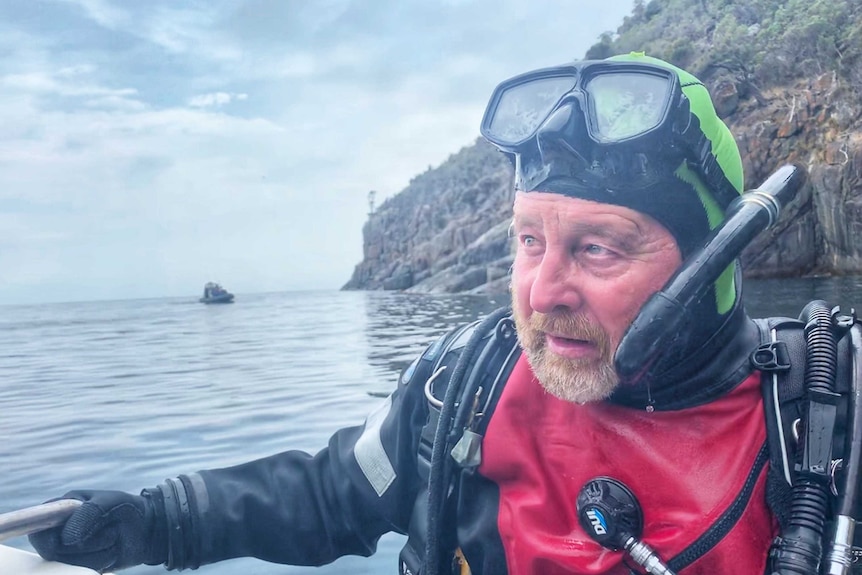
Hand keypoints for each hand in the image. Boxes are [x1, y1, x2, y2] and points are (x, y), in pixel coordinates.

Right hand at [29, 490, 166, 572]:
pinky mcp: (83, 565)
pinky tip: (113, 550)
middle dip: (85, 544)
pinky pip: (86, 569)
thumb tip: (66, 540)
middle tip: (108, 529)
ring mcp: (71, 551)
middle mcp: (61, 532)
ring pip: (72, 563)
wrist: (147, 527)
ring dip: (98, 551)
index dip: (44, 539)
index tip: (61, 542)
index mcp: (60, 511)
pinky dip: (103, 560)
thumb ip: (87, 515)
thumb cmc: (125, 508)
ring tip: (113, 537)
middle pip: (53, 551)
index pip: (37, 528)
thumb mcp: (109, 502)